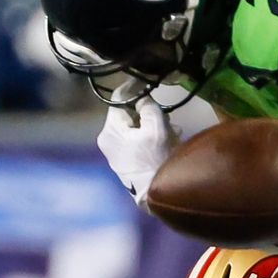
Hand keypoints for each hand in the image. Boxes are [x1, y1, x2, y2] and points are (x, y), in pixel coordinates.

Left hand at [97, 80, 181, 206]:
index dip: (133, 87)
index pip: (118, 98)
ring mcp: (113, 153)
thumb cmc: (156, 160)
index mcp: (110, 129)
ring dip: (150, 126)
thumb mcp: (157, 128)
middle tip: (166, 115)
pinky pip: (134, 142)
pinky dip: (147, 138)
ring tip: (171, 131)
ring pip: (132, 128)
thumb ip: (149, 106)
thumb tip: (142, 97)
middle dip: (146, 112)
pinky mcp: (123, 163)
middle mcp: (106, 140)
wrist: (155, 196)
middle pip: (126, 114)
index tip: (146, 81)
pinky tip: (165, 143)